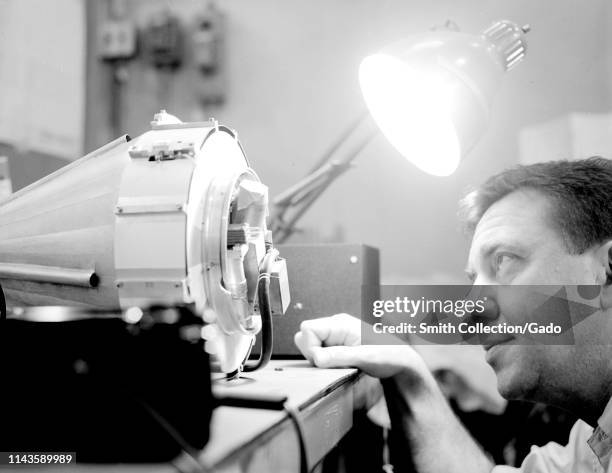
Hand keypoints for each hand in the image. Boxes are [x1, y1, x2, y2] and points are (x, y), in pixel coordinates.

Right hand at [294, 313, 428, 378]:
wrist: (402, 364)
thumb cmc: (390, 355)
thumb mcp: (365, 356)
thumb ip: (339, 356)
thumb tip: (317, 358)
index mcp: (340, 323)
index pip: (307, 328)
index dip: (310, 346)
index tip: (324, 360)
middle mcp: (335, 328)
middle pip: (305, 338)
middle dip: (313, 354)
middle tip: (333, 363)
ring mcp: (335, 338)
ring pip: (311, 348)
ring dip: (321, 361)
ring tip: (341, 365)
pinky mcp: (337, 348)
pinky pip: (319, 355)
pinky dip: (325, 364)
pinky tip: (340, 366)